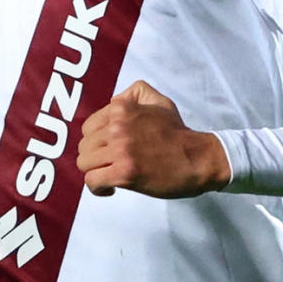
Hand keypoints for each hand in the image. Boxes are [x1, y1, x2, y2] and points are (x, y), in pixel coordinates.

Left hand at [77, 82, 228, 197]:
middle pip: (84, 146)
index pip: (88, 127)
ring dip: (96, 172)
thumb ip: (135, 94)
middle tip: (111, 164)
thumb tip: (114, 101)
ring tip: (111, 175)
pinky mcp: (124, 173)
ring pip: (84, 163)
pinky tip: (112, 188)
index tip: (110, 149)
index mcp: (122, 109)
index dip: (97, 141)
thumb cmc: (178, 133)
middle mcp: (118, 127)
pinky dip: (98, 188)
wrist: (198, 159)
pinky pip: (92, 181)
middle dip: (95, 157)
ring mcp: (120, 150)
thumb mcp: (159, 101)